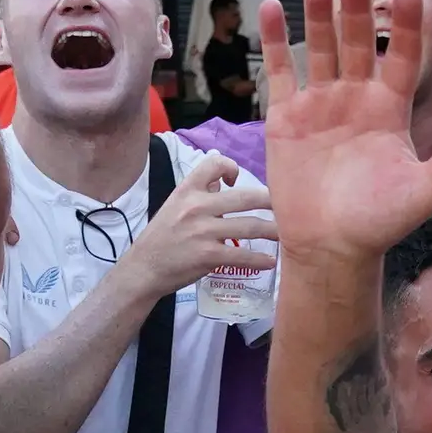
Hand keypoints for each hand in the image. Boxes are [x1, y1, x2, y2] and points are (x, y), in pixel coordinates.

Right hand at [114, 155, 279, 306]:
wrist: (144, 268)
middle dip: (271, 202)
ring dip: (273, 230)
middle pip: (245, 197)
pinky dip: (260, 259)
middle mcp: (197, 207)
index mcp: (187, 190)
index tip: (238, 181)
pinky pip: (243, 254)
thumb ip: (200, 193)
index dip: (232, 167)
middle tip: (287, 207)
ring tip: (287, 234)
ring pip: (250, 226)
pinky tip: (270, 261)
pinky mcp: (210, 256)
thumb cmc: (162, 237)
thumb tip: (226, 182)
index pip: (214, 164)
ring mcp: (204, 232)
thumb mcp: (175, 205)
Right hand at [262, 0, 431, 265]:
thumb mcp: (427, 190)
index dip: (406, 27)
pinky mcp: (286, 116)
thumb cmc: (382, 224)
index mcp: (391, 109)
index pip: (401, 57)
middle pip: (356, 42)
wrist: (331, 248)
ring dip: (319, 14)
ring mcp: (320, 104)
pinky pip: (281, 71)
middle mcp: (357, 98)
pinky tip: (272, 7)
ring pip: (320, 48)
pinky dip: (274, 40)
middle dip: (356, 9)